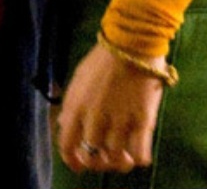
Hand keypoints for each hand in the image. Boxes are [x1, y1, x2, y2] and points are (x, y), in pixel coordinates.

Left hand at [55, 42, 164, 173]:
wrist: (132, 41)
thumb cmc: (104, 58)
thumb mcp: (79, 79)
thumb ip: (72, 104)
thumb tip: (63, 124)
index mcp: (75, 107)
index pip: (67, 146)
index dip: (73, 161)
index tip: (80, 165)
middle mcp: (94, 118)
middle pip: (93, 157)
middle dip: (99, 162)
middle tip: (106, 158)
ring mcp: (119, 121)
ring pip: (117, 160)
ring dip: (120, 162)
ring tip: (125, 156)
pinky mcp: (143, 120)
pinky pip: (140, 154)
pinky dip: (139, 158)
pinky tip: (139, 152)